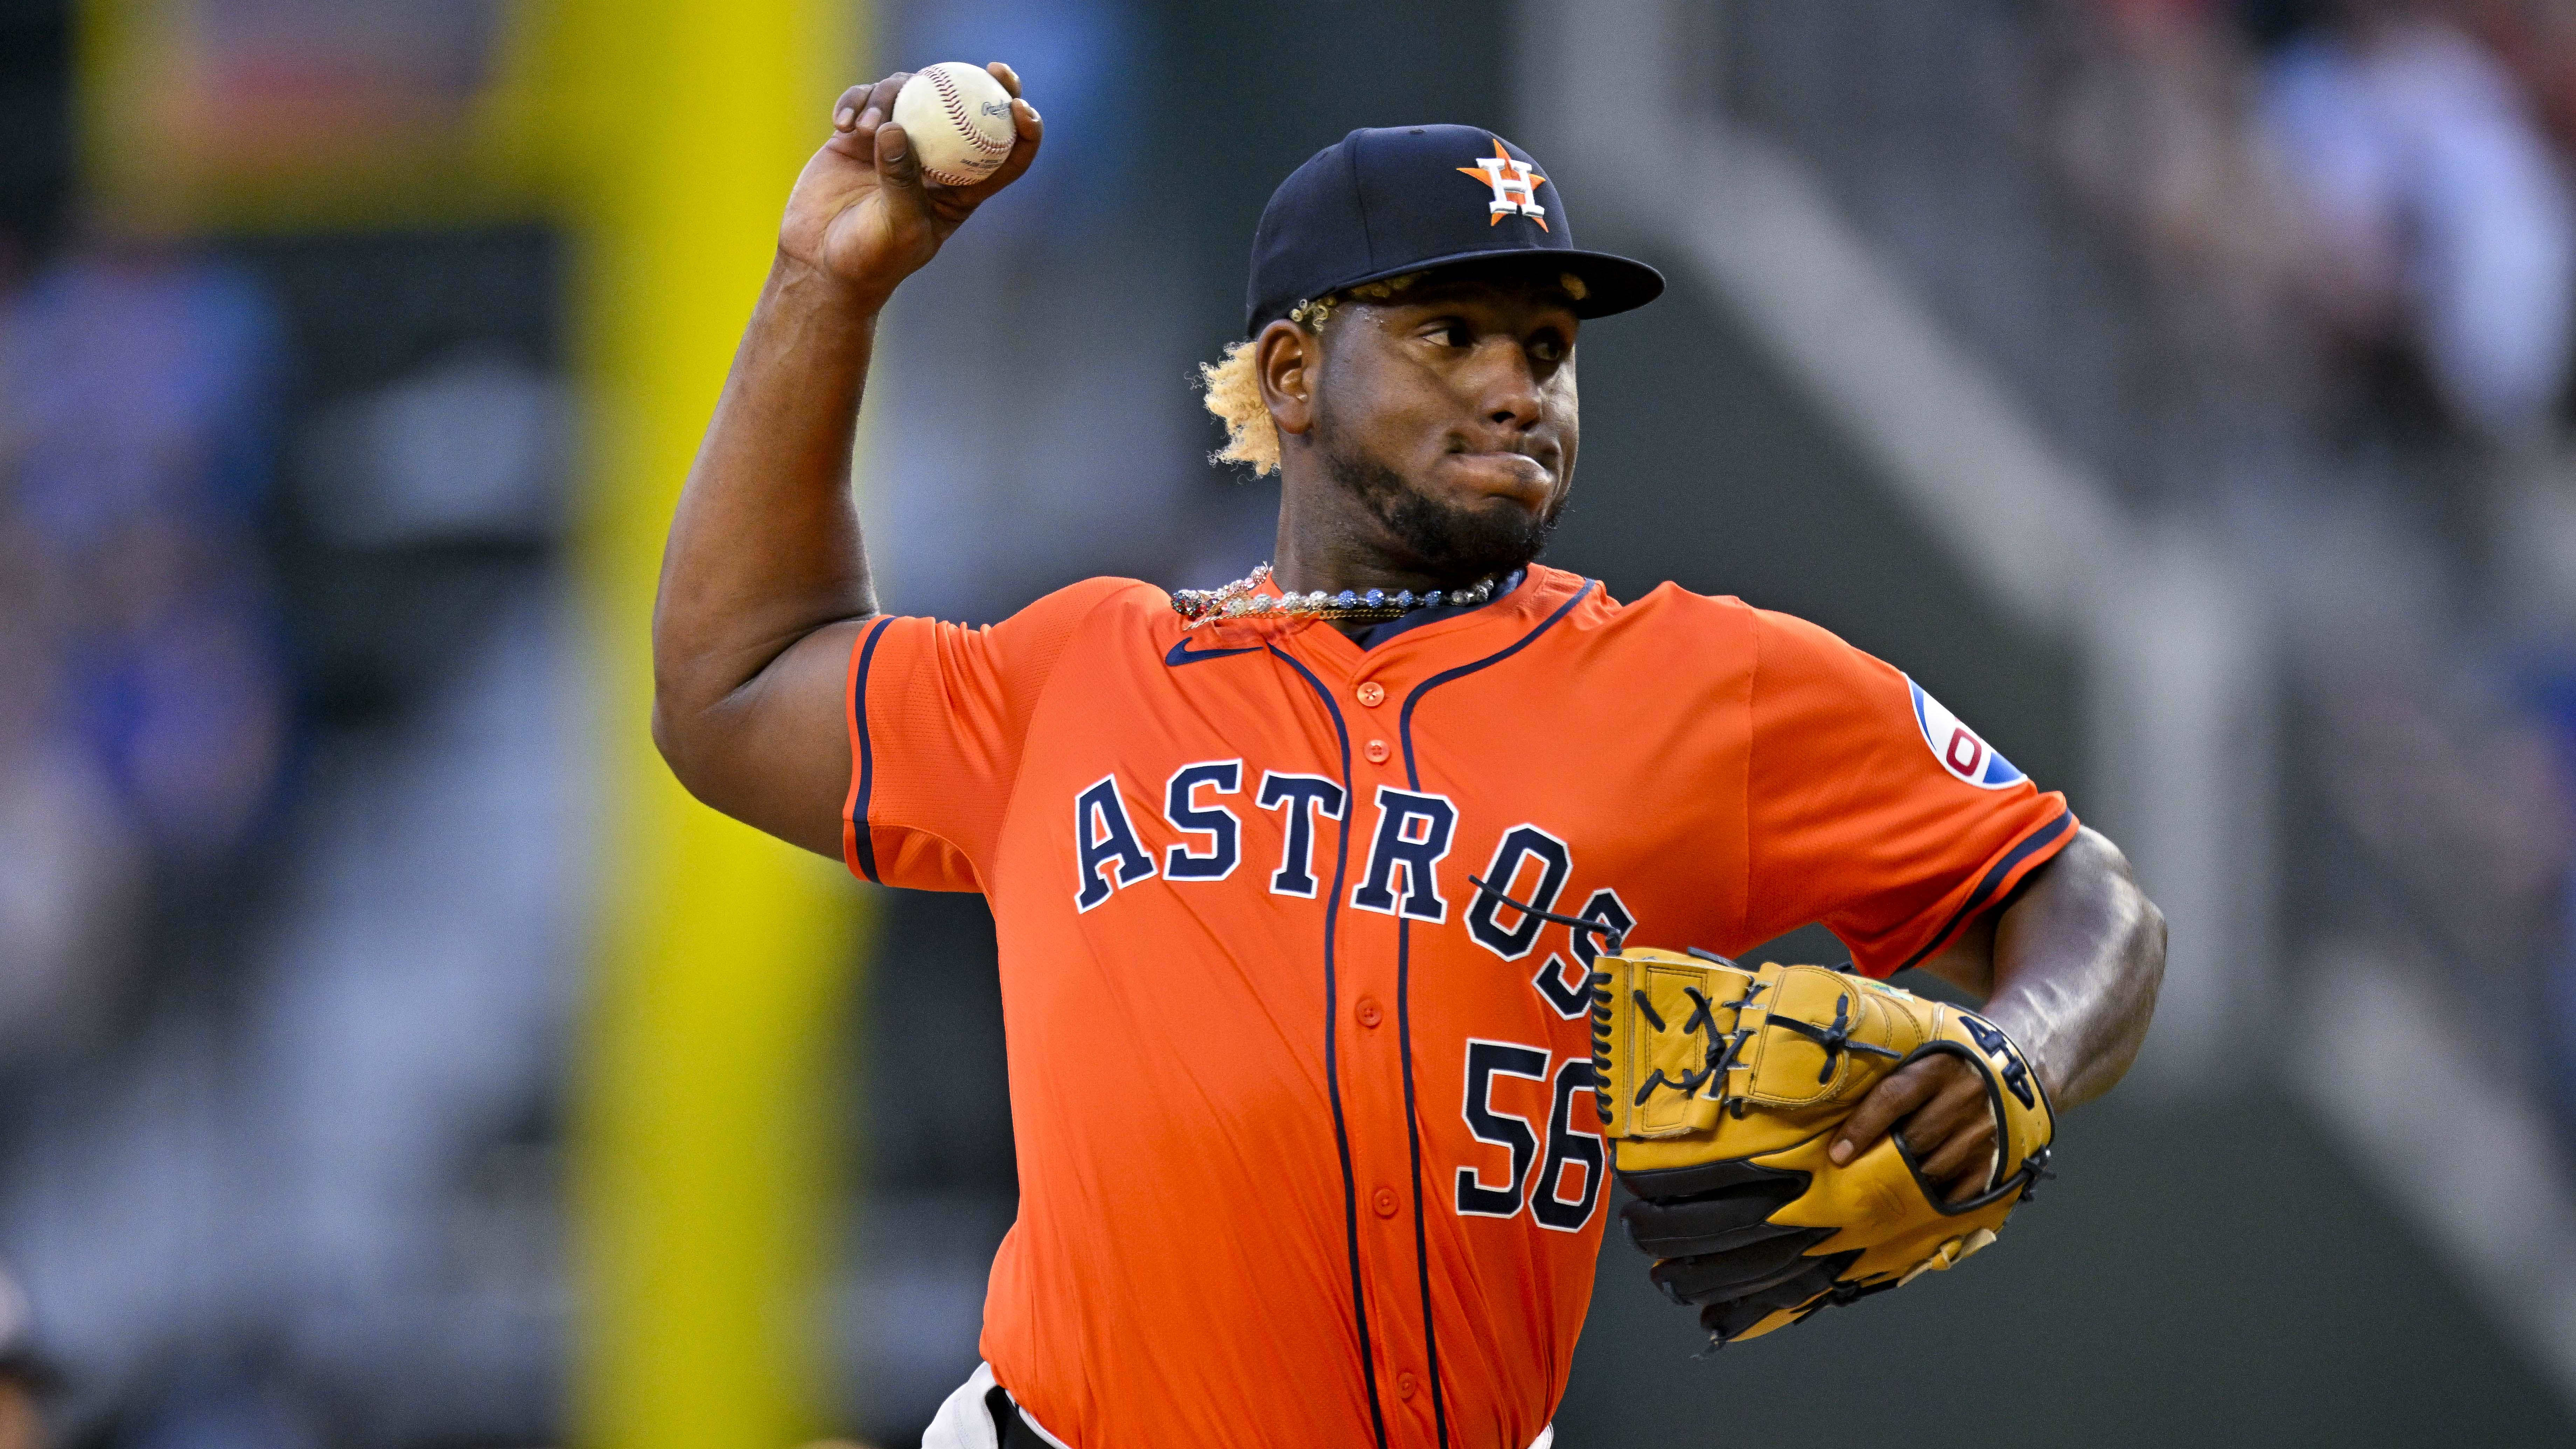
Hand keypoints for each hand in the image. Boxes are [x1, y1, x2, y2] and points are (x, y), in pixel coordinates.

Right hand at [778, 63, 1043, 305]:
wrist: (820, 260)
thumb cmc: (871, 257)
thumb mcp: (897, 225)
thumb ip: (900, 179)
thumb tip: (895, 127)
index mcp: (960, 188)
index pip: (1004, 154)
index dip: (1024, 129)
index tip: (1020, 106)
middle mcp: (933, 158)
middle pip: (964, 109)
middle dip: (983, 83)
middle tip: (987, 67)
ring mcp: (895, 142)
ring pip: (909, 95)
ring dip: (888, 100)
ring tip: (866, 129)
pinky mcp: (859, 136)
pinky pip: (863, 101)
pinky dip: (855, 104)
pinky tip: (842, 125)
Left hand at [1828, 1052, 1998, 1203]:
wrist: (2013, 1070)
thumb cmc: (1950, 1067)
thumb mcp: (1923, 1058)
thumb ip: (1890, 1078)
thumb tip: (1838, 1110)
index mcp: (1938, 1068)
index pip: (1893, 1098)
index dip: (1861, 1128)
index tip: (1837, 1155)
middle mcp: (1964, 1098)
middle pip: (1912, 1139)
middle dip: (1884, 1158)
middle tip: (1859, 1174)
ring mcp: (1984, 1132)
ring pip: (1933, 1169)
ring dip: (1908, 1180)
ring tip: (1889, 1184)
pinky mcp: (1997, 1160)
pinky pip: (1959, 1191)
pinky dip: (1936, 1198)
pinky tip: (1920, 1199)